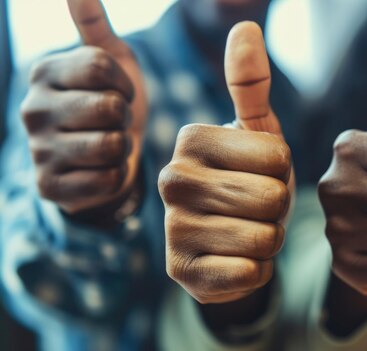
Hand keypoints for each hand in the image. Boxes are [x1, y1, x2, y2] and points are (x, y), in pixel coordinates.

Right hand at [20, 0, 146, 214]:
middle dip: (125, 117)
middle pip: (109, 107)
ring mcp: (37, 151)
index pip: (99, 66)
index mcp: (43, 72)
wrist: (107, 157)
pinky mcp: (49, 187)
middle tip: (114, 122)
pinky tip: (102, 170)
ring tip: (111, 144)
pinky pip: (108, 179)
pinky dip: (117, 175)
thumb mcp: (111, 61)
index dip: (124, 83)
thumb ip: (95, 26)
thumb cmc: (111, 102)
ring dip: (123, 147)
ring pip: (111, 145)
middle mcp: (32, 109)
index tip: (120, 92)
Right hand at [159, 22, 291, 303]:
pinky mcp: (181, 273)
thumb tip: (244, 26)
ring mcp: (171, 229)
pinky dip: (258, 269)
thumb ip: (251, 83)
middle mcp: (171, 179)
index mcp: (190, 138)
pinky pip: (249, 273)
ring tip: (251, 229)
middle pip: (270, 198)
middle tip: (259, 206)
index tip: (264, 172)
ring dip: (271, 238)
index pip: (277, 157)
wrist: (229, 240)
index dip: (286, 170)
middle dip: (279, 207)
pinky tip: (239, 258)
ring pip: (263, 237)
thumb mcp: (257, 132)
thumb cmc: (249, 179)